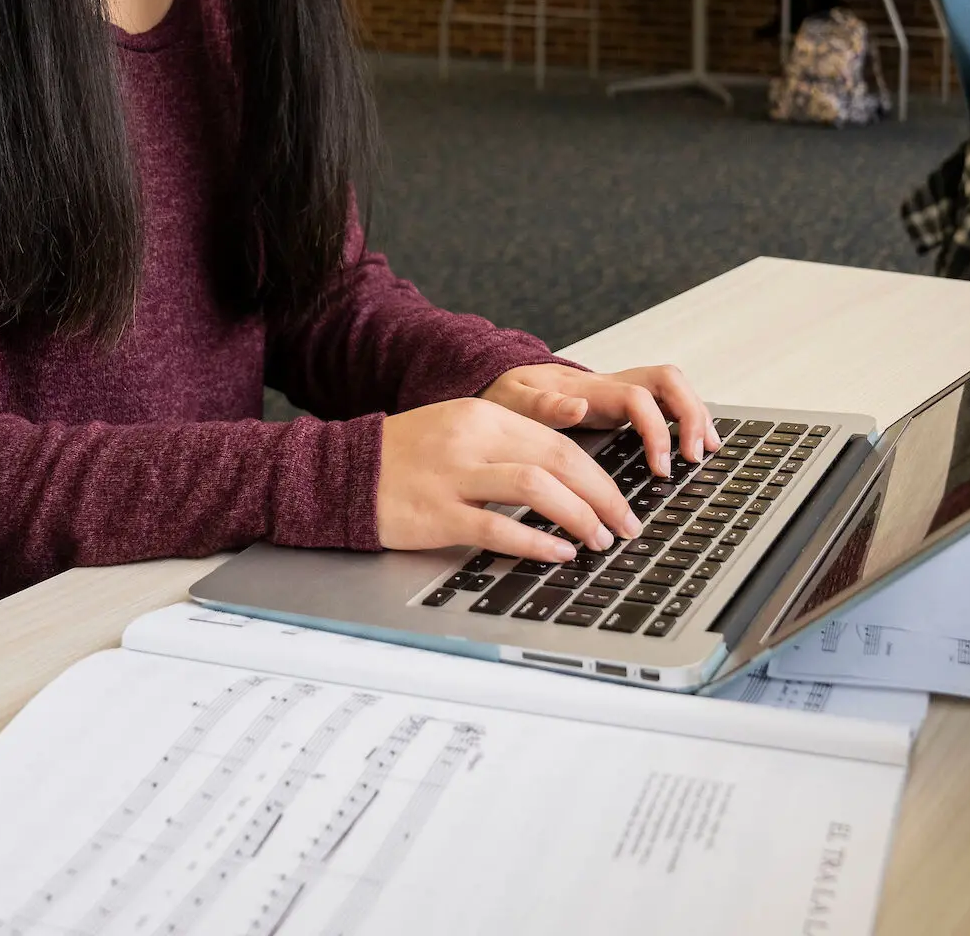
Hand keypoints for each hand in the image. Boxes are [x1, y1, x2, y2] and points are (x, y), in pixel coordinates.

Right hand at [377, 398, 640, 562]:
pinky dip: (536, 542)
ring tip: (598, 541)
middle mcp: (473, 439)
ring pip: (536, 487)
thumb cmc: (406, 457)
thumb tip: (568, 479)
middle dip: (603, 496)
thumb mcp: (461, 434)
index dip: (599, 474)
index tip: (622, 501)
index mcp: (484, 415)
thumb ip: (509, 448)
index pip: (560, 440)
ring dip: (578, 516)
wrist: (343, 472)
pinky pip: (498, 526)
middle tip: (626, 526)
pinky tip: (559, 554)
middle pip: (558, 460)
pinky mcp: (436, 512)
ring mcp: (454, 475)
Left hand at [482, 363, 718, 475]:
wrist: (499, 380)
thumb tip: (576, 406)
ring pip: (672, 389)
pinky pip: (664, 404)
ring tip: (707, 450)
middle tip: (695, 455)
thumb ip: (541, 404)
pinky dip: (685, 420)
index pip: (638, 398)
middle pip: (668, 381)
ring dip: (696, 415)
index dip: (656, 431)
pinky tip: (693, 445)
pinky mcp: (621, 404)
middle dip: (691, 415)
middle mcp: (611, 385)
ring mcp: (619, 392)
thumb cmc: (506, 393)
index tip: (660, 468)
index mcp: (589, 388)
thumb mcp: (511, 400)